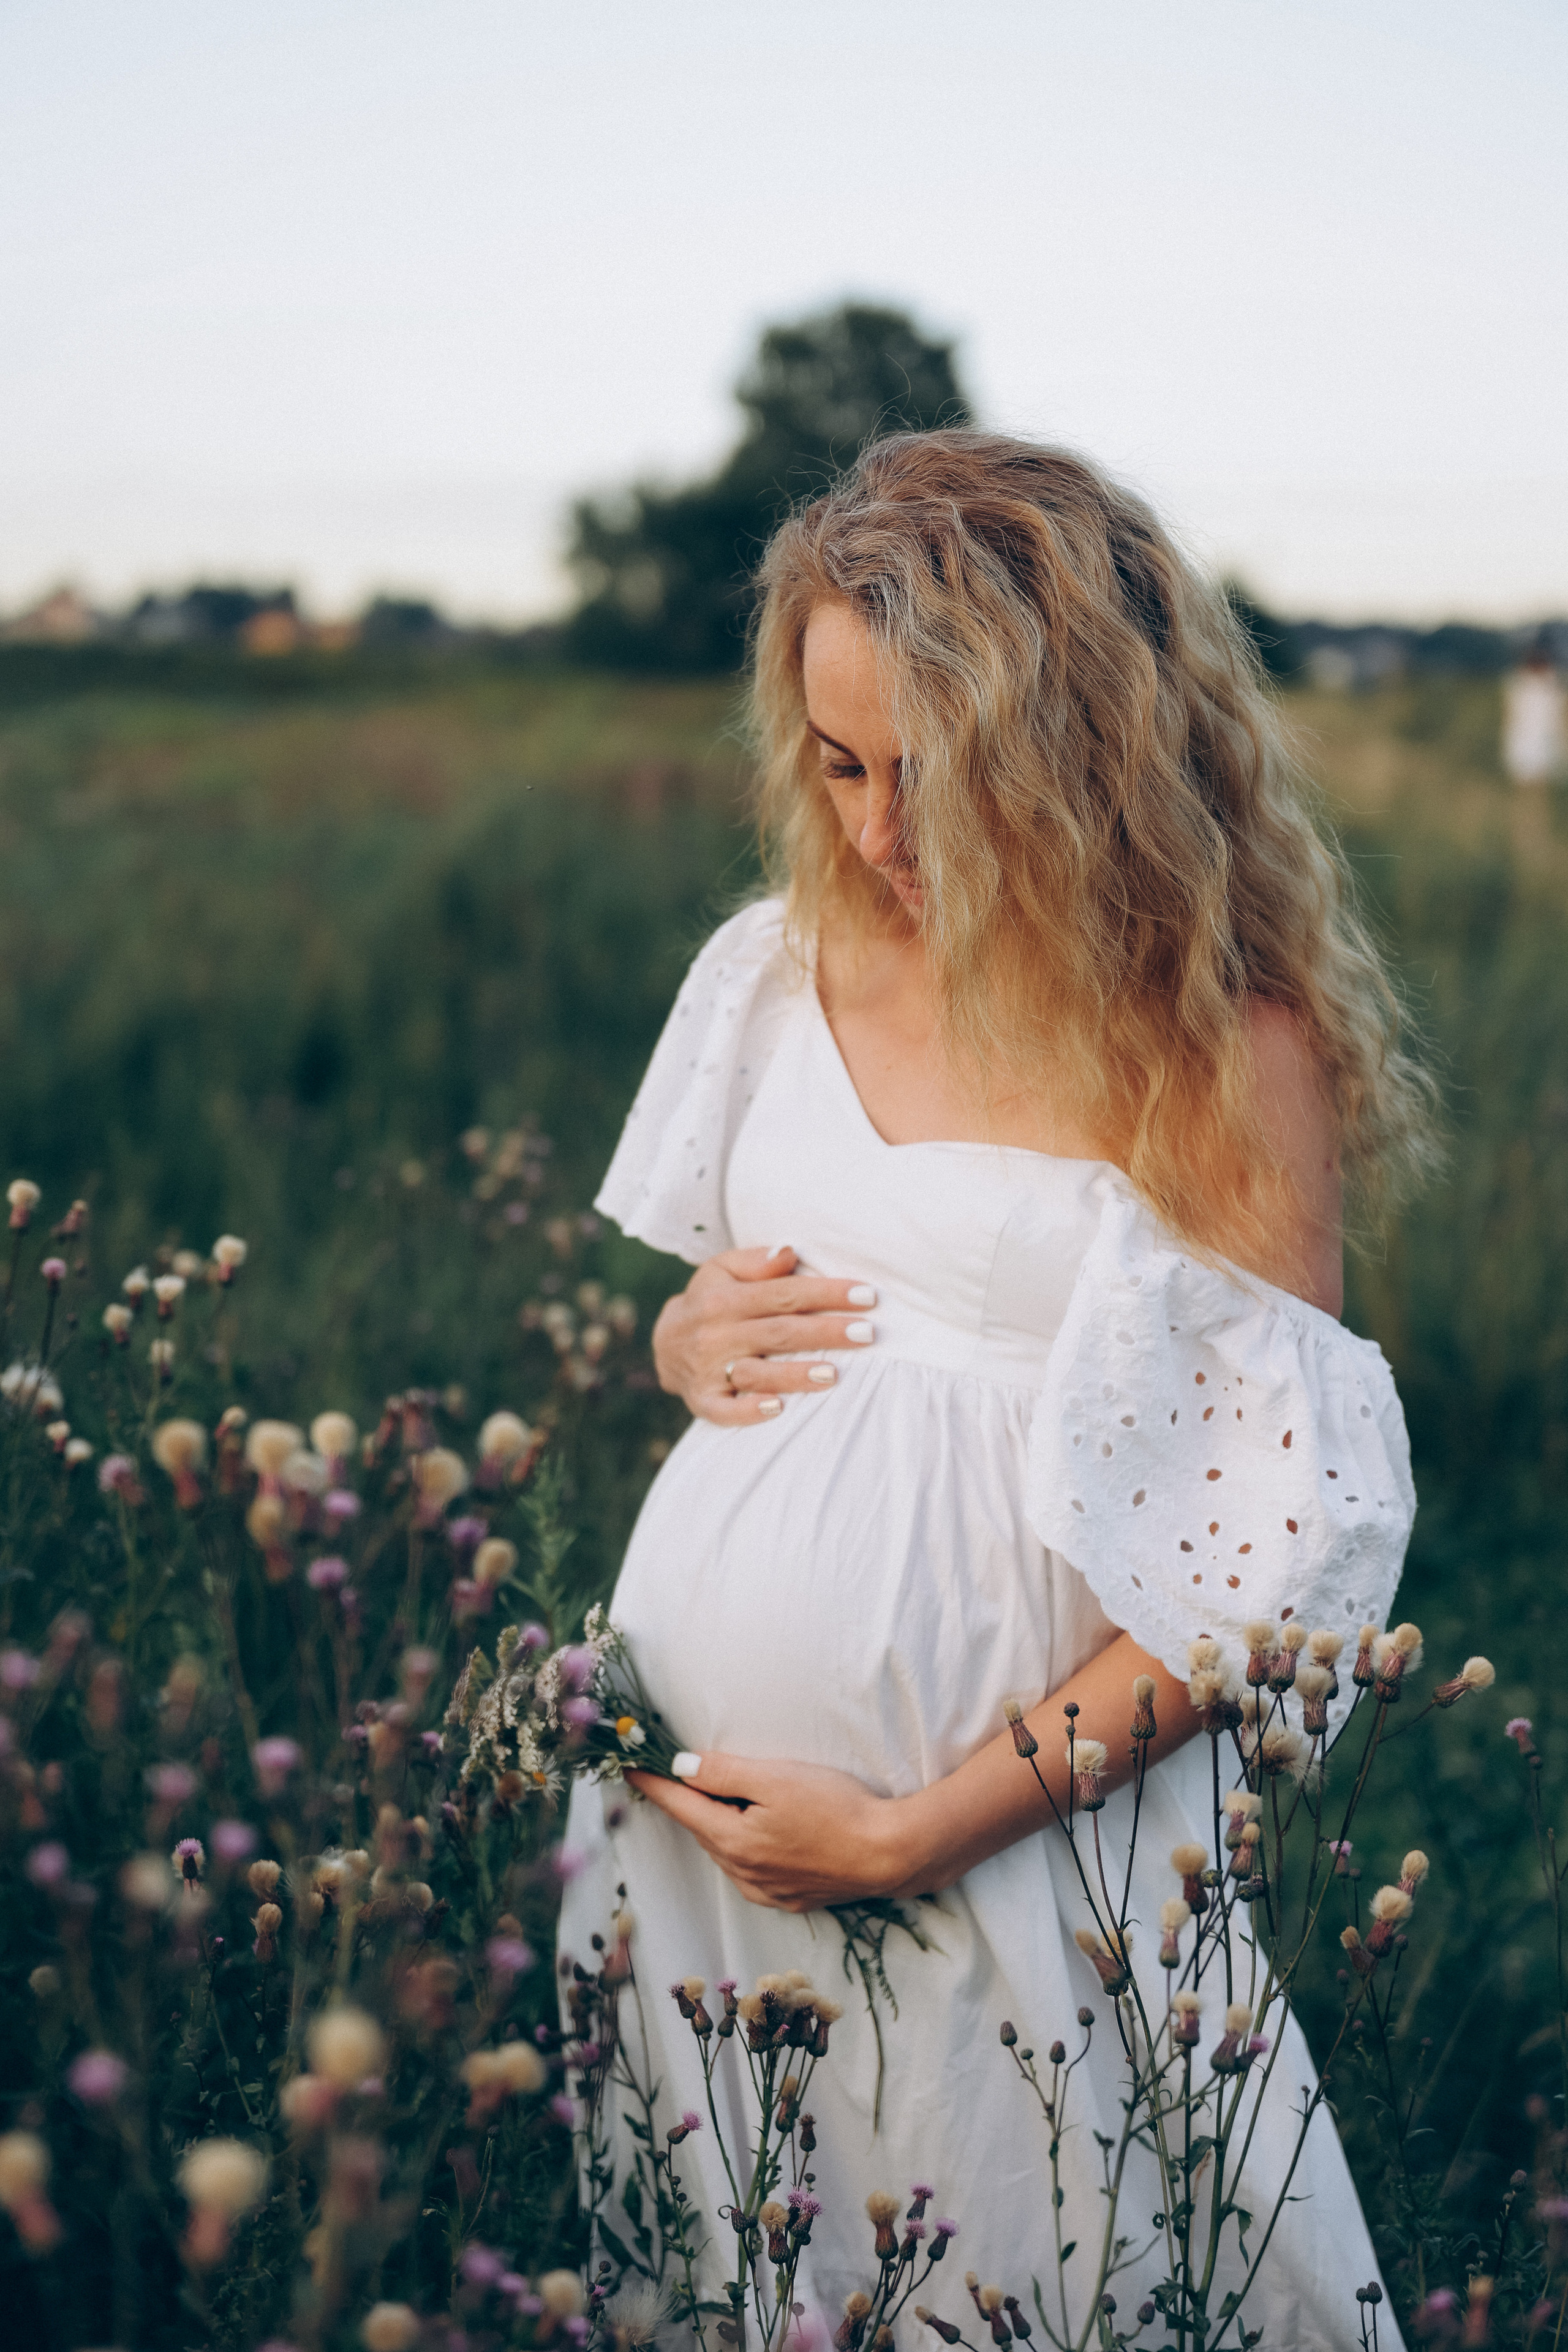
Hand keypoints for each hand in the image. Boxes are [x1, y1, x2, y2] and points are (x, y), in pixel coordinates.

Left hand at [625, 1751, 912, 1910]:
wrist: (889, 1854)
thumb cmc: (836, 1808)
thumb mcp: (776, 1778)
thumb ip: (724, 1773)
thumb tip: (680, 1767)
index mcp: (733, 1840)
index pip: (680, 1806)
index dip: (652, 1784)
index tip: (628, 1767)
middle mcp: (742, 1873)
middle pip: (703, 1828)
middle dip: (689, 1801)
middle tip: (676, 1772)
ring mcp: (767, 1891)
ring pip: (726, 1851)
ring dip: (719, 1825)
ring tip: (726, 1798)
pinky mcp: (790, 1898)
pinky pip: (751, 1870)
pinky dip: (744, 1847)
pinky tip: (761, 1832)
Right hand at [650, 1245, 877, 1427]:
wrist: (664, 1343)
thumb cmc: (710, 1299)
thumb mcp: (722, 1269)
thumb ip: (756, 1261)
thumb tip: (790, 1252)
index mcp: (725, 1299)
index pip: (784, 1294)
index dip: (827, 1293)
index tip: (867, 1295)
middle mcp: (716, 1334)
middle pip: (779, 1333)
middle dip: (826, 1332)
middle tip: (867, 1334)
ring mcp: (708, 1370)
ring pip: (756, 1373)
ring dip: (795, 1374)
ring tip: (834, 1374)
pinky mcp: (704, 1401)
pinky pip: (725, 1411)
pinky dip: (749, 1411)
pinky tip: (779, 1408)